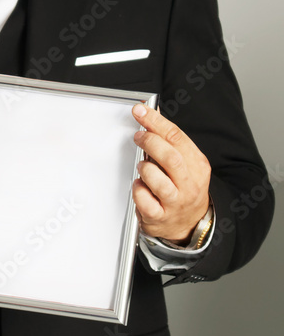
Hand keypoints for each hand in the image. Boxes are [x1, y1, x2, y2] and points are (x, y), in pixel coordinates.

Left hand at [132, 104, 210, 243]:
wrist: (190, 224)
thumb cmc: (183, 189)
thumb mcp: (186, 165)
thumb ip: (170, 145)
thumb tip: (150, 120)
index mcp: (198, 165)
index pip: (177, 138)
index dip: (156, 122)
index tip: (140, 111)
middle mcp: (189, 183)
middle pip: (170, 157)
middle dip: (150, 142)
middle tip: (138, 137)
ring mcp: (176, 201)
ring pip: (158, 180)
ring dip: (145, 169)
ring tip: (142, 166)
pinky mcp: (161, 217)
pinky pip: (145, 201)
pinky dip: (138, 190)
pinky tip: (139, 186)